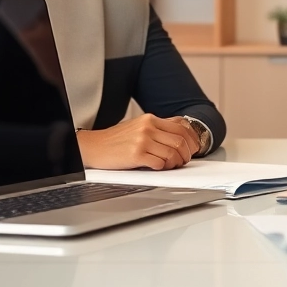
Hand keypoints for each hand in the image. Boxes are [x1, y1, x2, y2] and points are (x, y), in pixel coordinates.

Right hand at [75, 114, 198, 169]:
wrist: (93, 146)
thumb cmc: (115, 140)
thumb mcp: (138, 126)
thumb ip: (158, 128)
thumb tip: (181, 135)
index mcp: (150, 119)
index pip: (182, 127)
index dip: (192, 140)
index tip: (194, 148)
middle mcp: (147, 127)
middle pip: (180, 140)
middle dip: (187, 153)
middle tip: (184, 160)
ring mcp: (142, 141)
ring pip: (173, 153)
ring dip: (176, 163)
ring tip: (171, 165)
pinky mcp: (136, 155)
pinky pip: (159, 163)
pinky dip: (163, 168)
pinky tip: (158, 167)